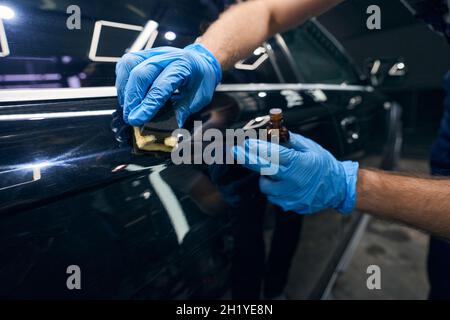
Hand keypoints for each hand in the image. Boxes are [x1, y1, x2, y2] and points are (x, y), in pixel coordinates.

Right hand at [115, 44, 221, 126]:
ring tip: (128, 107)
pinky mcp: (143, 55)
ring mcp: (152, 53)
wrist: (201, 61)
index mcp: (182, 65)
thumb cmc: (201, 79)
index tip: (137, 119)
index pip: (160, 86)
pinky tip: (127, 95)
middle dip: (132, 99)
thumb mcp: (199, 98)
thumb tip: (171, 129)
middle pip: (140, 73)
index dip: (147, 104)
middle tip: (131, 117)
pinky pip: (126, 64)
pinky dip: (123, 81)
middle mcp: (165, 56)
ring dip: (124, 89)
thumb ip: (183, 111)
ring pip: (129, 65)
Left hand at [232, 133, 358, 213]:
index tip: (246, 143)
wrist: (338, 188)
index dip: (257, 148)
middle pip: (264, 170)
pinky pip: (273, 196)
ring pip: (266, 185)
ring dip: (265, 176)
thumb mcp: (309, 148)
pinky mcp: (289, 205)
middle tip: (236, 151)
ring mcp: (291, 196)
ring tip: (275, 171)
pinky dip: (273, 188)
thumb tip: (271, 134)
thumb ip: (289, 141)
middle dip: (248, 159)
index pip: (274, 155)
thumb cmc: (324, 165)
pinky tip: (282, 182)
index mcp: (300, 164)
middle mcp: (294, 181)